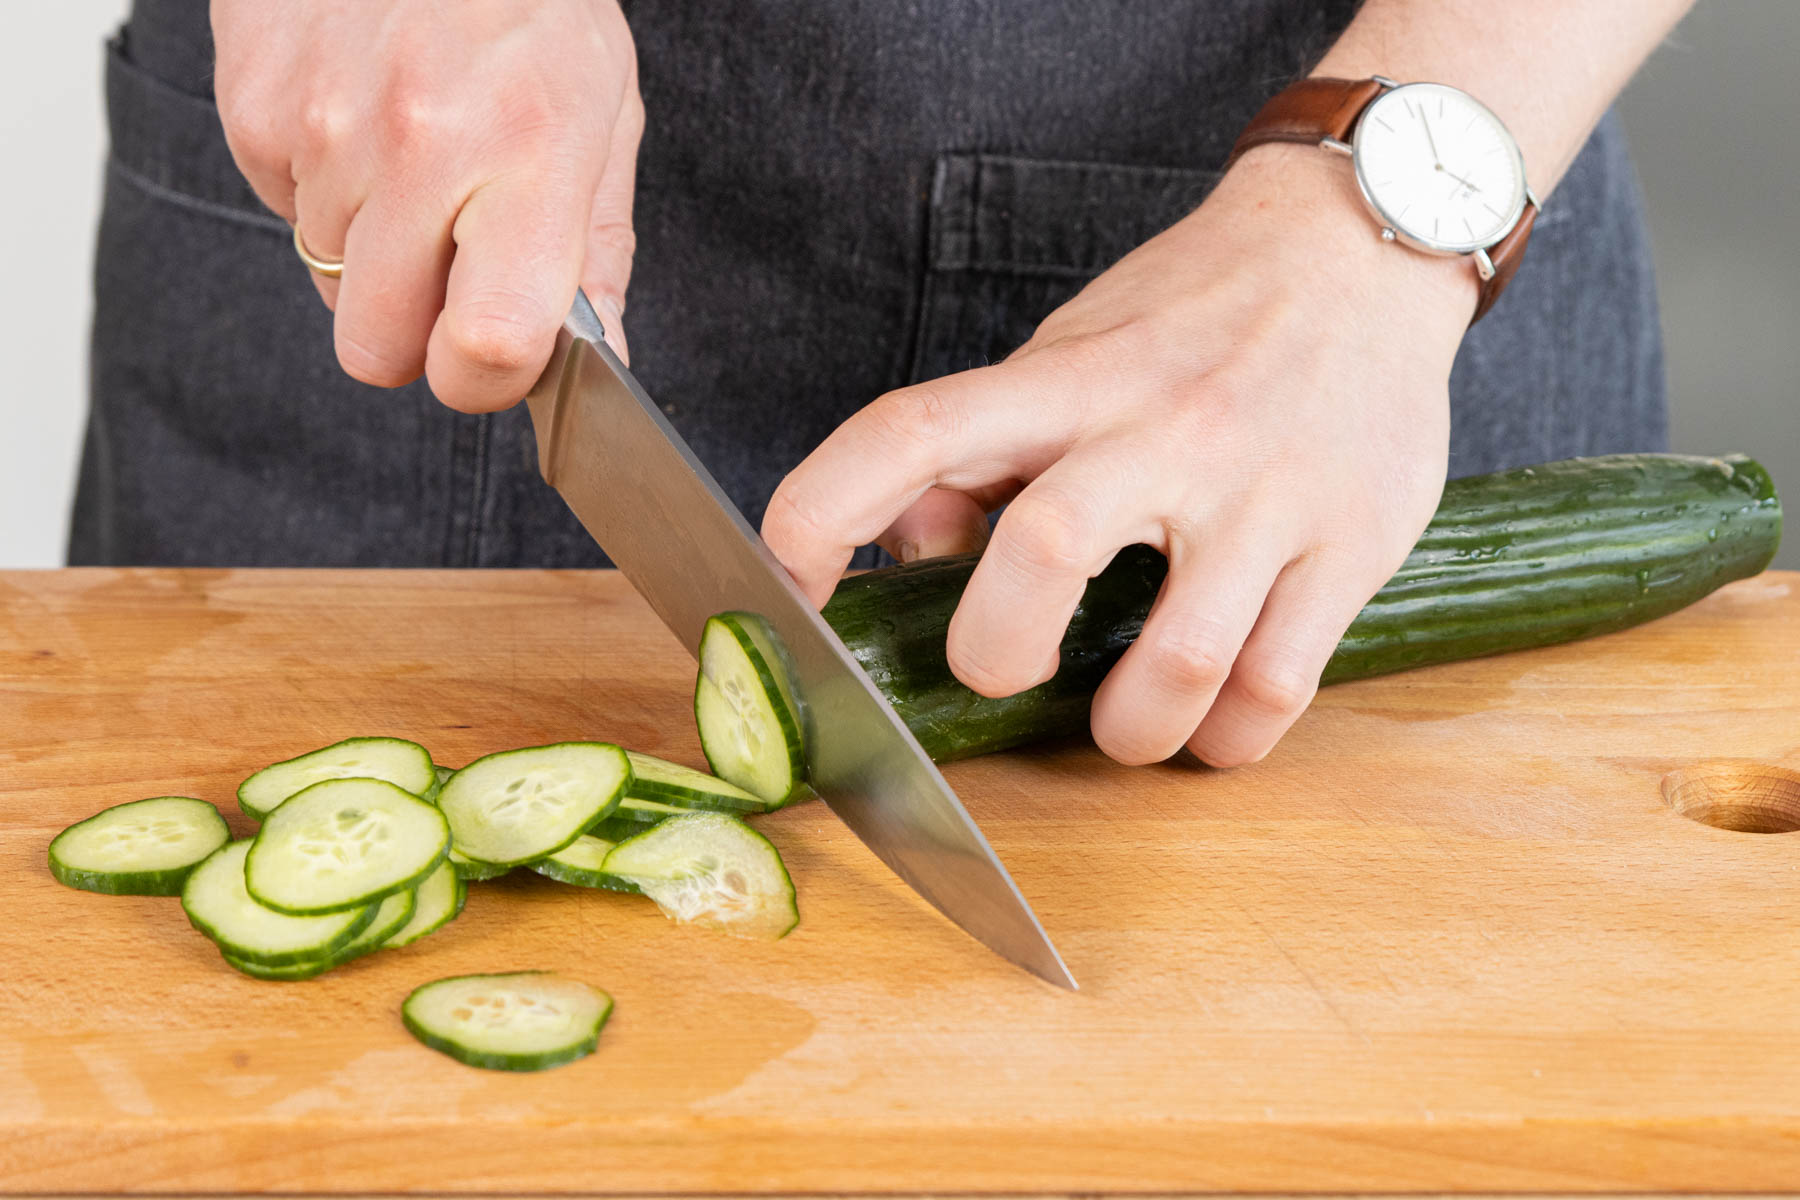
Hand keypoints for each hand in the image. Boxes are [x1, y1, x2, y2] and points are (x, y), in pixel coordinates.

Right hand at [212, 0, 641, 410]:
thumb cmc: (530, 5)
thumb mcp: (603, 115)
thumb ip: (597, 250)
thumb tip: (602, 362)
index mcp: (527, 154)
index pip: (487, 345)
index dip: (485, 380)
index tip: (494, 359)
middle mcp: (420, 145)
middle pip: (377, 349)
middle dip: (413, 334)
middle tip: (449, 270)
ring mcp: (324, 127)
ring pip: (328, 282)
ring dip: (370, 248)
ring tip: (414, 157)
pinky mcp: (254, 107)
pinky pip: (285, 210)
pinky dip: (325, 189)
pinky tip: (363, 120)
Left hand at [764, 146, 1476, 766]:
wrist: (1365, 247)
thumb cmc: (1195, 316)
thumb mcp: (1069, 352)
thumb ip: (986, 449)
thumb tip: (910, 548)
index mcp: (1065, 380)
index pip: (911, 431)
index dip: (822, 512)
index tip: (782, 587)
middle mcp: (1158, 429)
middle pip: (1042, 552)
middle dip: (996, 653)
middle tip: (1005, 670)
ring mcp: (1261, 490)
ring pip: (1178, 657)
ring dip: (1127, 729)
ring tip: (1123, 724)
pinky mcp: (1348, 541)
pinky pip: (1277, 685)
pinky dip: (1226, 739)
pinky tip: (1210, 724)